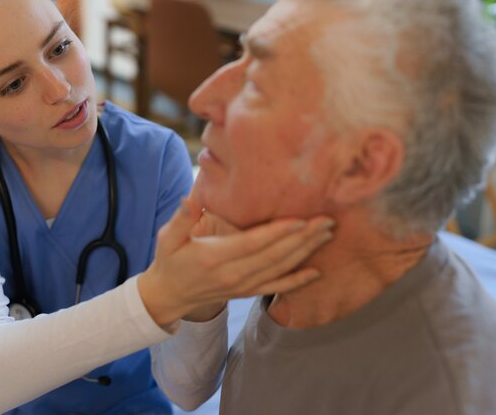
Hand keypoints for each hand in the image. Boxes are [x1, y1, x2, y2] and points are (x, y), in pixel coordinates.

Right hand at [137, 198, 334, 326]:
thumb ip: (182, 219)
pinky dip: (297, 281)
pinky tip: (316, 272)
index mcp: (215, 257)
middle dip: (303, 238)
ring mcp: (242, 286)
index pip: (253, 244)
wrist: (169, 296)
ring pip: (280, 269)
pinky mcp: (246, 292)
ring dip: (306, 252)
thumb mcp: (168, 237)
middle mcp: (233, 274)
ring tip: (327, 234)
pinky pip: (276, 288)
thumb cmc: (169, 260)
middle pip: (274, 256)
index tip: (301, 218)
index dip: (278, 232)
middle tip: (327, 220)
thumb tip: (190, 199)